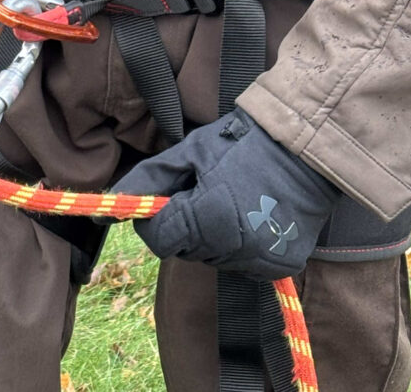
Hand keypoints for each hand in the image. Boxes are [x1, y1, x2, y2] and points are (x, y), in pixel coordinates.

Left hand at [112, 107, 338, 279]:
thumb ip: (145, 182)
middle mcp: (231, 248)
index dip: (157, 218)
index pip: (158, 240)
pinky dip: (242, 245)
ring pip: (213, 258)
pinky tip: (255, 215)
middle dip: (186, 225)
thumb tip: (105, 213)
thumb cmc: (241, 142)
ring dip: (213, 236)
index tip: (172, 197)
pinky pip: (243, 263)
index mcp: (205, 218)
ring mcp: (259, 261)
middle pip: (185, 250)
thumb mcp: (187, 154)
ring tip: (235, 200)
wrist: (305, 146)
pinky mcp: (280, 267)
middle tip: (209, 191)